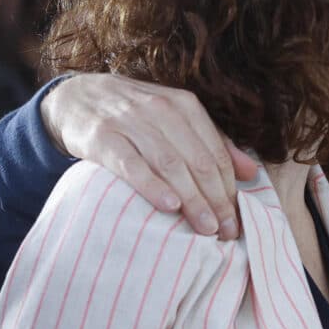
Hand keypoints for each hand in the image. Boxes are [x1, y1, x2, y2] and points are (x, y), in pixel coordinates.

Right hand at [40, 74, 258, 239]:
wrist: (77, 97)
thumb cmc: (136, 115)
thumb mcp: (175, 119)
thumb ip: (214, 143)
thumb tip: (251, 173)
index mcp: (185, 106)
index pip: (216, 153)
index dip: (230, 189)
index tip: (238, 220)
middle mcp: (162, 111)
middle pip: (198, 161)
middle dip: (216, 199)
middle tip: (227, 232)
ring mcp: (131, 122)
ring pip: (171, 165)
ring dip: (192, 199)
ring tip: (207, 228)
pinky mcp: (103, 137)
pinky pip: (132, 165)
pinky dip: (152, 186)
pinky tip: (169, 207)